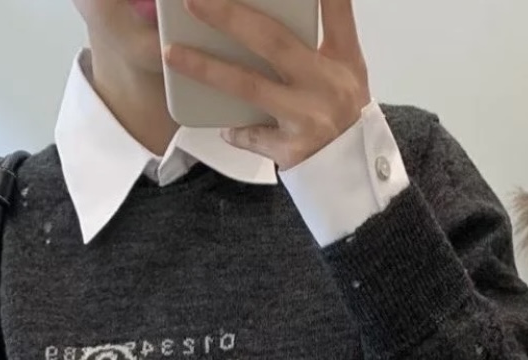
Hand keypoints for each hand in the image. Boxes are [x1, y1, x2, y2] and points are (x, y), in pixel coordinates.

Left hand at [165, 0, 370, 169]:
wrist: (354, 173)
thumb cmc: (343, 116)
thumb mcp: (347, 73)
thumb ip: (324, 40)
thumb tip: (269, 14)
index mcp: (343, 58)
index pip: (335, 9)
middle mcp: (327, 83)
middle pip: (272, 41)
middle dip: (229, 17)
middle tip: (193, 0)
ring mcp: (308, 116)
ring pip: (249, 86)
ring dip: (207, 68)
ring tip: (173, 53)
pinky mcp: (292, 149)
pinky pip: (251, 135)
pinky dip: (235, 130)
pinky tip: (223, 127)